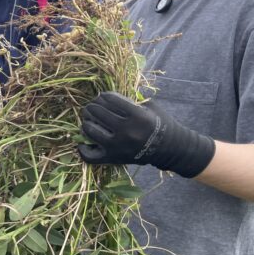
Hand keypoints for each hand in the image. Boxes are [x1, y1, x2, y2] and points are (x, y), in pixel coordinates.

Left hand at [78, 92, 215, 177]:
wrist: (169, 149)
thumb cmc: (160, 124)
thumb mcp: (150, 107)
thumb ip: (131, 100)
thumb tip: (106, 97)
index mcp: (137, 116)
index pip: (110, 99)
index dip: (104, 96)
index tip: (103, 96)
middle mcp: (126, 131)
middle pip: (97, 112)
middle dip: (93, 106)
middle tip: (93, 106)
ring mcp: (118, 146)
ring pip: (89, 130)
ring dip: (86, 122)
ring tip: (88, 120)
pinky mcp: (113, 158)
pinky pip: (90, 156)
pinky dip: (83, 149)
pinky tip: (83, 141)